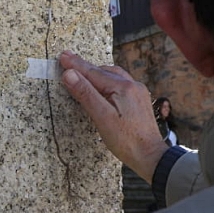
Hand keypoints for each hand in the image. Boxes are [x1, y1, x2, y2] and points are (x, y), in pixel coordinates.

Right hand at [59, 50, 168, 183]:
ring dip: (96, 72)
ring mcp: (138, 93)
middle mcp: (132, 86)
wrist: (150, 155)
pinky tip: (103, 85)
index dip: (75, 65)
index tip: (62, 56)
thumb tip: (70, 74)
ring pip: (113, 76)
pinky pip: (120, 84)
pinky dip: (107, 80)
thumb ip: (85, 94)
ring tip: (83, 70)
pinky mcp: (139, 101)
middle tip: (68, 59)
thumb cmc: (126, 140)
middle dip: (84, 67)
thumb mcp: (102, 117)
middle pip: (103, 72)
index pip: (93, 73)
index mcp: (123, 88)